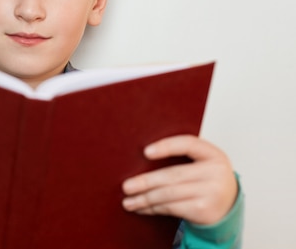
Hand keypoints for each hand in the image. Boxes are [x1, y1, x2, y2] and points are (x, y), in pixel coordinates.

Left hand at [121, 134, 237, 224]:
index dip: (166, 146)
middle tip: (127, 186)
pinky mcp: (204, 211)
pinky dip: (154, 208)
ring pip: (169, 194)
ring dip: (145, 199)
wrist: (228, 205)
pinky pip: (172, 207)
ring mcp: (211, 193)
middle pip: (173, 175)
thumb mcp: (201, 163)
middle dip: (146, 182)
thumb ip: (181, 157)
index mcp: (213, 154)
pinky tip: (143, 208)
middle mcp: (215, 173)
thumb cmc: (206, 179)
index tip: (145, 152)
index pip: (188, 144)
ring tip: (128, 202)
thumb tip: (142, 157)